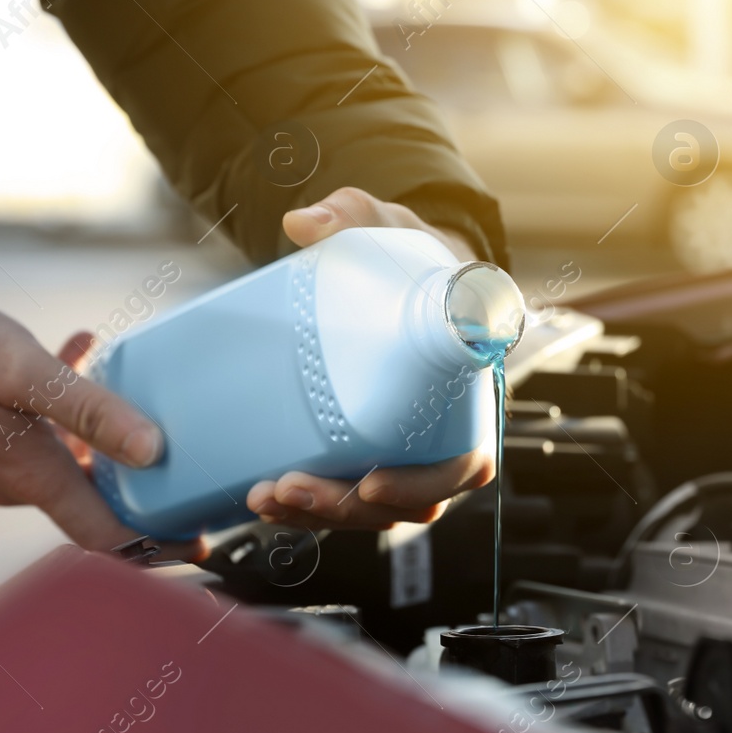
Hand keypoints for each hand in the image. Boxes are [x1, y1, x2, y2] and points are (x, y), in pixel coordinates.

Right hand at [0, 293, 207, 559]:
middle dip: (140, 485)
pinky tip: (81, 347)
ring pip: (70, 459)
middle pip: (94, 500)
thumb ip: (93, 413)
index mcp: (33, 479)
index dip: (154, 547)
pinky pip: (40, 427)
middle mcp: (16, 483)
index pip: (105, 537)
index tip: (196, 544)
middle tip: (188, 464)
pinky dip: (68, 401)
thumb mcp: (31, 376)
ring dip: (105, 433)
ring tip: (140, 393)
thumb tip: (155, 451)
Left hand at [246, 187, 495, 528]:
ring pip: (376, 513)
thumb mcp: (386, 228)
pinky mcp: (369, 453)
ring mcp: (407, 449)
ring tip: (267, 497)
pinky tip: (263, 499)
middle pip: (412, 503)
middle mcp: (443, 431)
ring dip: (321, 516)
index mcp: (467, 390)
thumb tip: (302, 223)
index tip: (372, 482)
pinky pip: (348, 501)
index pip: (465, 461)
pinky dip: (309, 511)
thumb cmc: (409, 257)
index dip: (424, 484)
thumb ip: (352, 215)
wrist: (398, 269)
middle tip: (291, 487)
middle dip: (347, 508)